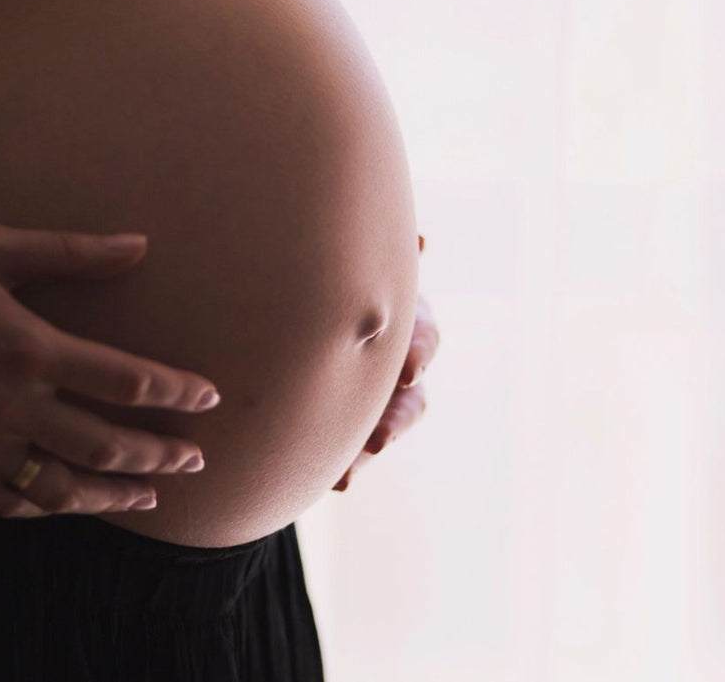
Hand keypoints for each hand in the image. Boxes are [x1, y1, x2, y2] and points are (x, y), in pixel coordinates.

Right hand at [0, 221, 220, 519]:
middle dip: (160, 454)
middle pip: (106, 445)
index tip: (209, 397)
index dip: (176, 393)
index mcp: (27, 348)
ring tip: (151, 494)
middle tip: (197, 458)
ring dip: (114, 494)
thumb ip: (72, 251)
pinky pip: (5, 500)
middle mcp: (6, 405)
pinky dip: (46, 508)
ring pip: (61, 487)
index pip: (126, 382)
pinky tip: (70, 504)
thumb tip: (140, 244)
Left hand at [333, 234, 438, 491]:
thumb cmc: (335, 274)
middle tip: (379, 438)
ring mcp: (382, 395)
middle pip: (411, 396)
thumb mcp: (354, 268)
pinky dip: (348, 467)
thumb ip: (375, 265)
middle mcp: (399, 358)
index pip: (422, 335)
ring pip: (388, 428)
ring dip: (370, 450)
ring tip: (348, 475)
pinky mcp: (361, 423)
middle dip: (396, 417)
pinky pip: (356, 451)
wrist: (302, 314)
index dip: (419, 353)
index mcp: (403, 316)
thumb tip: (421, 242)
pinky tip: (336, 482)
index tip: (408, 371)